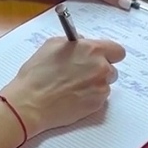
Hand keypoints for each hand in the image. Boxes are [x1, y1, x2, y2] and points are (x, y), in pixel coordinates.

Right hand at [0, 37, 125, 136]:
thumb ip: (74, 42)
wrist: (31, 103)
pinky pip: (99, 97)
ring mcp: (100, 88)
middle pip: (112, 68)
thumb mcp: (51, 45)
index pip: (117, 50)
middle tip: (82, 73)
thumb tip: (83, 43)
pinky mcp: (97, 105)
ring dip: (94, 84)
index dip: (108, 53)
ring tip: (73, 86)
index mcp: (92, 50)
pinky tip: (72, 96)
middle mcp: (101, 68)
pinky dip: (89, 96)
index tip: (100, 56)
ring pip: (105, 84)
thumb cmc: (37, 74)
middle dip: (100, 69)